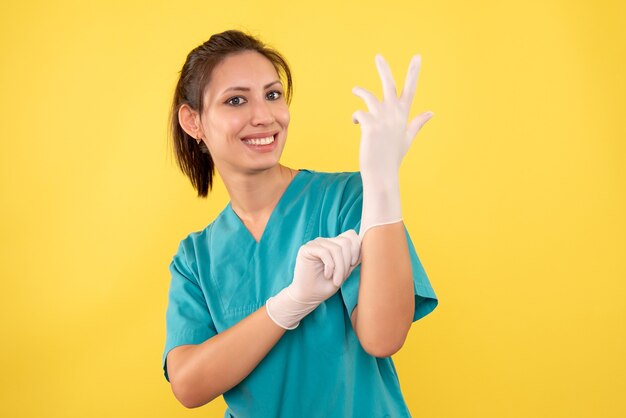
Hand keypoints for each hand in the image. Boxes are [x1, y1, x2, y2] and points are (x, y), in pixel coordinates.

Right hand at [266, 230, 360, 329]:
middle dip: (347, 263)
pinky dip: (329, 266)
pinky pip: (324, 252)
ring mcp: (315, 243)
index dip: (356, 248)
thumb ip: (353, 260)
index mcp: (335, 244)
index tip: (354, 265)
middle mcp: (325, 241)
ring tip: (336, 280)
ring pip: (336, 249)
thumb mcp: (345, 272)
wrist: (308, 297)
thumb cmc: (326, 286)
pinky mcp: (306, 249)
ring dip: (339, 268)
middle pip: (345, 242)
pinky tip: (327, 275)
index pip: (351, 235)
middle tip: (342, 278)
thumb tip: (366, 248)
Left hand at [352, 54, 432, 180]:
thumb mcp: (407, 138)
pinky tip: (357, 123)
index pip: (410, 89)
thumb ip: (418, 122)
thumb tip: (432, 112)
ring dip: (361, 91)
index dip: (413, 72)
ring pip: (369, 96)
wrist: (382, 173)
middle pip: (389, 85)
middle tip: (378, 56)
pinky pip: (359, 113)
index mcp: (403, 115)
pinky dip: (356, 117)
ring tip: (356, 90)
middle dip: (384, 69)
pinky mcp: (369, 125)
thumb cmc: (393, 157)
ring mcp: (382, 119)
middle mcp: (394, 114)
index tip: (417, 56)